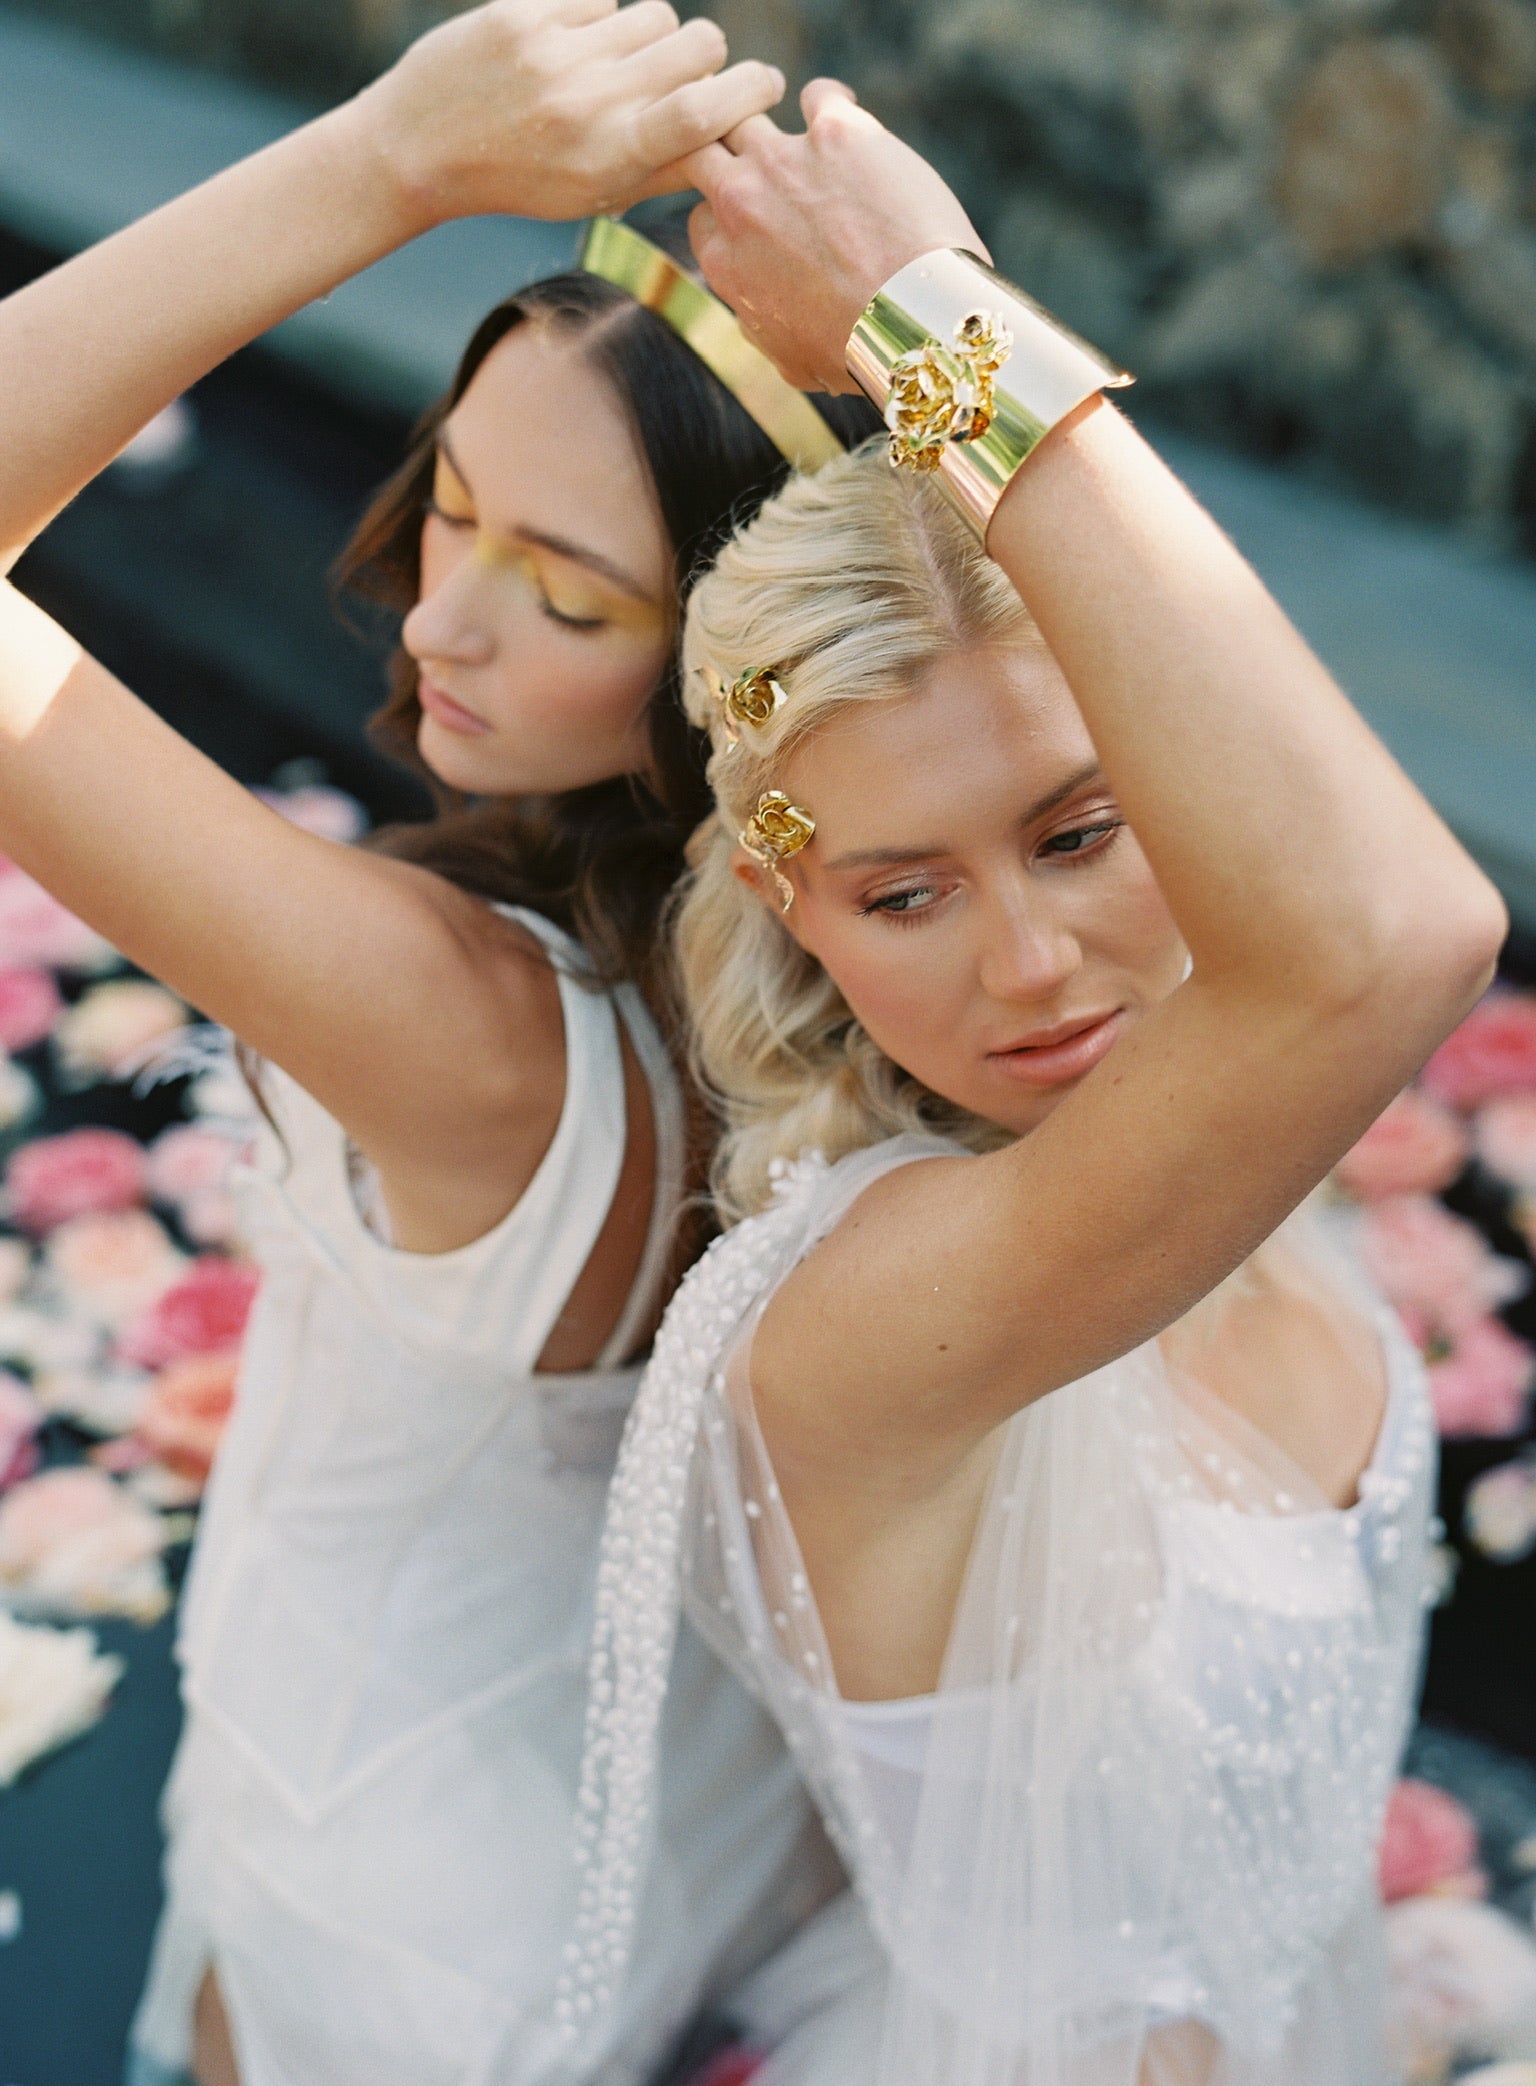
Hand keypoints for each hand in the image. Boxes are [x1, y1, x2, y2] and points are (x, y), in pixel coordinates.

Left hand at [355, 0, 784, 229]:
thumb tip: (732, 139)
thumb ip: (663, 169)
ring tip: (622, 63)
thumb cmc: (520, 180)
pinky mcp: (525, 14)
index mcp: (612, 157)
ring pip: (655, 13)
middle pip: (698, 45)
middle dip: (708, 55)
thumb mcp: (594, 196)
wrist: (421, 149)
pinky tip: (573, 48)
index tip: (764, 84)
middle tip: (689, 71)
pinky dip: (600, 19)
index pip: (707, 109)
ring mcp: (556, 53)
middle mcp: (589, 103)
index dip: (750, 89)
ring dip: (653, 34)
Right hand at [686, 81, 983, 393]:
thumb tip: (753, 313)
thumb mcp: (791, 362)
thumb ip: (760, 326)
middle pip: (703, 151)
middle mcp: (742, 201)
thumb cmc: (855, 354)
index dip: (726, 216)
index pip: (703, 217)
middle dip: (722, 155)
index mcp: (725, 260)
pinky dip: (826, 103)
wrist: (911, 321)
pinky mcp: (837, 131)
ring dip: (765, 123)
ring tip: (800, 141)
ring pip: (748, 115)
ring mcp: (786, 159)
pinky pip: (818, 95)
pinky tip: (844, 120)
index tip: (753, 222)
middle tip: (754, 163)